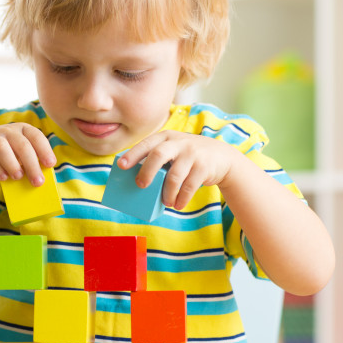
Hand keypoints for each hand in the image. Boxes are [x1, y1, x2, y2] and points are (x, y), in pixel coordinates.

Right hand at [0, 123, 55, 185]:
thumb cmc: (8, 151)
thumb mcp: (20, 152)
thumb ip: (30, 160)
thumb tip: (39, 177)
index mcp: (24, 129)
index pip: (36, 136)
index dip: (44, 150)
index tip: (50, 164)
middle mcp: (9, 131)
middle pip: (22, 145)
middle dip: (31, 164)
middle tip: (38, 182)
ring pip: (2, 148)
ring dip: (12, 164)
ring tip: (18, 177)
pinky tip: (4, 178)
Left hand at [116, 131, 243, 209]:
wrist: (221, 156)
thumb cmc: (187, 156)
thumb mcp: (174, 150)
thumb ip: (158, 158)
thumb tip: (134, 181)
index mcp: (166, 138)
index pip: (146, 144)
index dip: (133, 154)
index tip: (121, 166)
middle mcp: (178, 143)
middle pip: (158, 155)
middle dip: (147, 171)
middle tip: (140, 185)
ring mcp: (192, 154)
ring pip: (174, 176)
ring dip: (167, 193)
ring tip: (166, 203)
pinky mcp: (204, 167)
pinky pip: (189, 186)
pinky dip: (182, 198)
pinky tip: (178, 205)